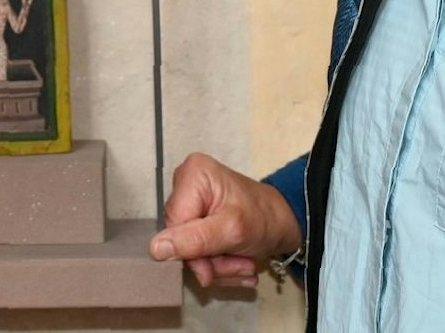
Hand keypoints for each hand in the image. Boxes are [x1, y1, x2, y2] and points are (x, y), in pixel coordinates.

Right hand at [148, 152, 300, 289]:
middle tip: (240, 265)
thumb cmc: (266, 219)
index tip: (215, 269)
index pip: (174, 225)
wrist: (290, 223)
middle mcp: (186, 184)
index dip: (191, 253)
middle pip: (181, 238)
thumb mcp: (232, 231)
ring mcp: (192, 201)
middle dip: (210, 261)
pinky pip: (198, 249)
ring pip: (190, 249)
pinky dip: (219, 263)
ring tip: (245, 265)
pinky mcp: (199, 217)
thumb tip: (155, 249)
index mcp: (192, 176)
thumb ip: (194, 241)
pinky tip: (240, 263)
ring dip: (218, 266)